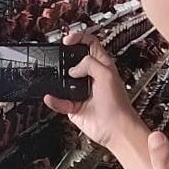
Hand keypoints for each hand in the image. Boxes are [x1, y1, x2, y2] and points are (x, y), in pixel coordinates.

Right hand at [43, 31, 146, 151]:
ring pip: (64, 81)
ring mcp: (81, 92)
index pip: (90, 44)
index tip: (67, 40)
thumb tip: (73, 68)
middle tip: (58, 58)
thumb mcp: (106, 75)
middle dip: (65, 58)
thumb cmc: (117, 105)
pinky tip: (51, 98)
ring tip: (55, 79)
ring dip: (58, 80)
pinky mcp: (73, 106)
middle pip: (74, 61)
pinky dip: (54, 100)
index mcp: (102, 66)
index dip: (79, 38)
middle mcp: (91, 77)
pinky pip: (59, 101)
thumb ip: (89, 64)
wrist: (115, 129)